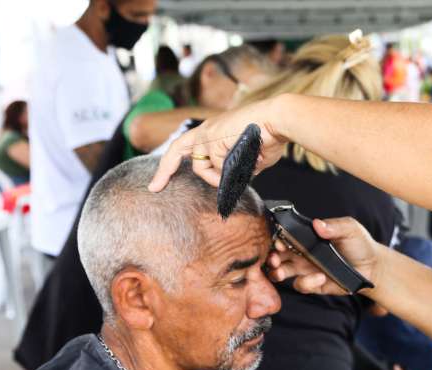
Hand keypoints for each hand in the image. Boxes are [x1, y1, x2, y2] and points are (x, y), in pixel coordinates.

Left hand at [149, 96, 288, 190]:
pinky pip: (216, 168)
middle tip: (154, 188)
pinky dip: (229, 172)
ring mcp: (208, 134)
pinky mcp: (212, 139)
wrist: (277, 119)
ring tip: (237, 175)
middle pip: (177, 150)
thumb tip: (234, 181)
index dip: (175, 162)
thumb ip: (236, 168)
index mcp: (214, 131)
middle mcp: (207, 130)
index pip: (188, 146)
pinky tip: (244, 163)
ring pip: (202, 168)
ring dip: (216, 178)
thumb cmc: (269, 135)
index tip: (164, 177)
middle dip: (164, 171)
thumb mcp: (249, 157)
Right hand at [267, 217, 381, 295]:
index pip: (285, 236)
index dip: (277, 239)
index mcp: (307, 237)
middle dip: (271, 257)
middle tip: (274, 258)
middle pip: (278, 255)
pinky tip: (319, 277)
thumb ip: (334, 226)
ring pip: (282, 272)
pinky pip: (301, 285)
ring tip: (281, 271)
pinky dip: (306, 282)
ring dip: (278, 272)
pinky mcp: (314, 284)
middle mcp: (302, 253)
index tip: (277, 241)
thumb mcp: (350, 229)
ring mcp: (306, 269)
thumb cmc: (359, 244)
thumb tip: (317, 223)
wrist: (372, 266)